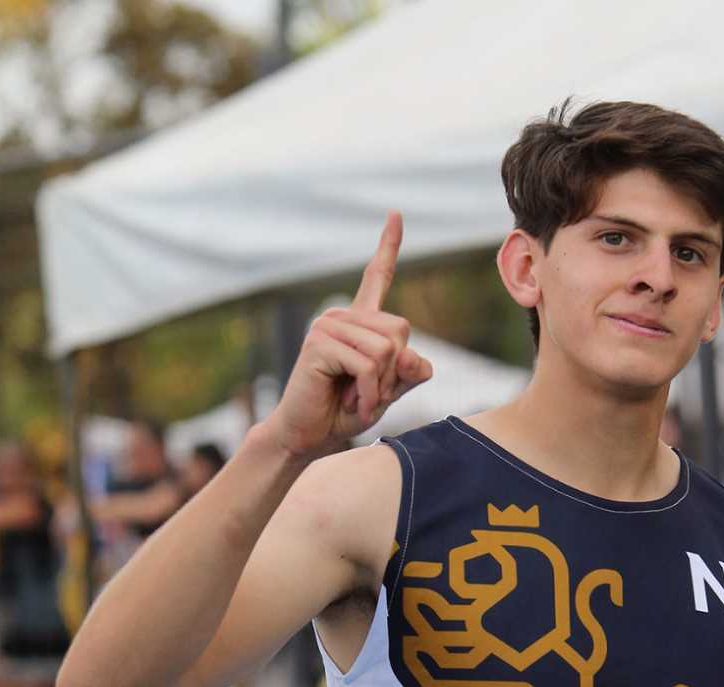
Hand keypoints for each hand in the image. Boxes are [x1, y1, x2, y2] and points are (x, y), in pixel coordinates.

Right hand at [268, 212, 433, 459]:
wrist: (308, 435)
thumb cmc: (345, 411)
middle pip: (400, 331)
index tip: (395, 215)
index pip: (376, 277)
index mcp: (360, 322)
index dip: (388, 247)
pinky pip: (368, 366)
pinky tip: (351, 403)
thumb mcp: (388, 393)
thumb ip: (408, 374)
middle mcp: (343, 316)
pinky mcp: (320, 343)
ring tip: (357, 398)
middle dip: (395, 373)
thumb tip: (414, 357)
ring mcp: (328, 326)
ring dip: (381, 387)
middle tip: (369, 392)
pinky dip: (368, 394)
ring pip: (386, 352)